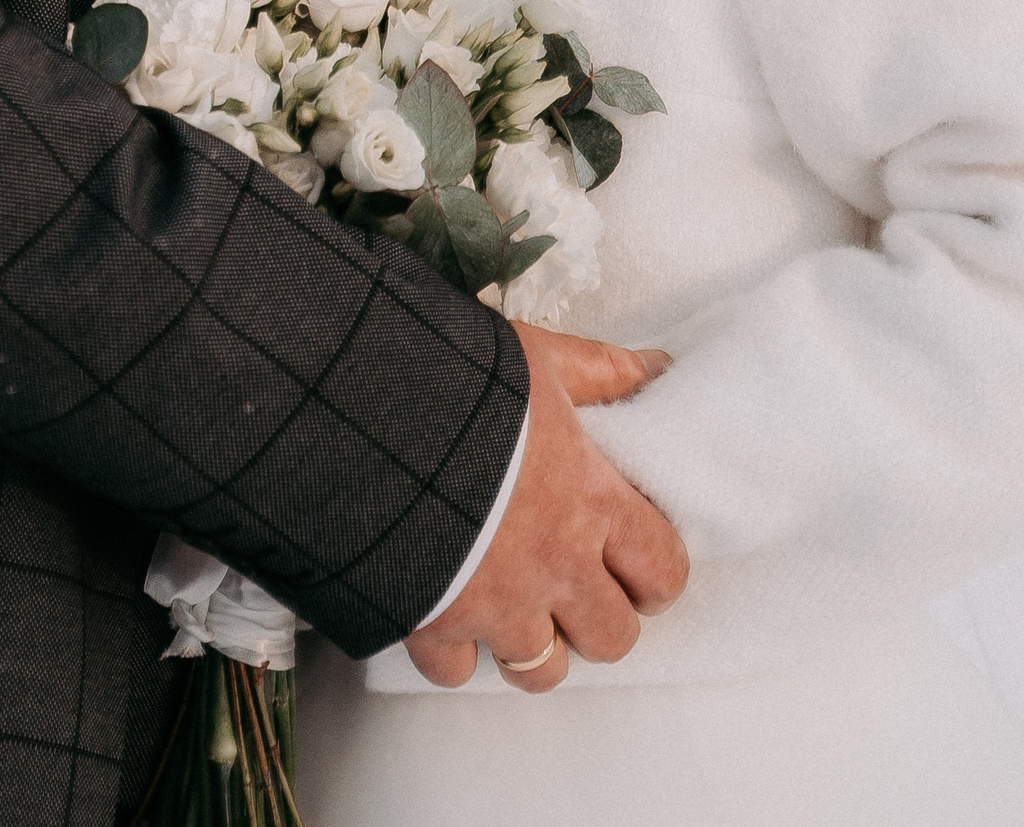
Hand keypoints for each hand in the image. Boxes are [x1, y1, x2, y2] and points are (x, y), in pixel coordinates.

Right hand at [402, 322, 687, 695]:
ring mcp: (496, 604)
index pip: (663, 569)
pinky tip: (450, 612)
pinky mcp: (435, 622)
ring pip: (542, 669)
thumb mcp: (536, 358)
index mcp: (591, 501)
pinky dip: (455, 653)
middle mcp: (554, 565)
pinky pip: (457, 672)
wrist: (366, 414)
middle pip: (612, 637)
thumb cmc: (456, 381)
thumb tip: (657, 366)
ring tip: (515, 610)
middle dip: (598, 619)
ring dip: (533, 646)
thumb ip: (601, 369)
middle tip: (575, 588)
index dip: (656, 575)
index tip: (637, 565)